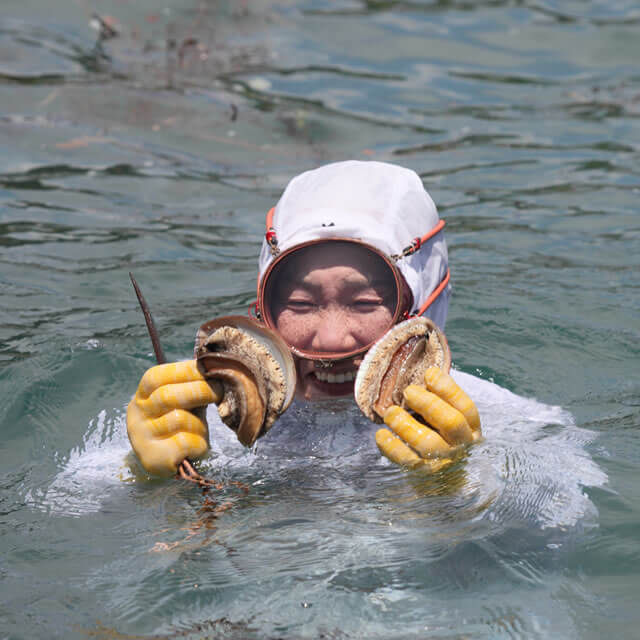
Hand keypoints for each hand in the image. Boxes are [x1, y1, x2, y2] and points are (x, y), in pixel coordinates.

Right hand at [127, 360, 221, 475]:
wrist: (170, 461)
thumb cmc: (182, 422)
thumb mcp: (184, 399)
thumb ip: (193, 383)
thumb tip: (214, 365)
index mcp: (142, 395)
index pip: (156, 376)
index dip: (186, 371)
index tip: (210, 372)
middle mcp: (136, 415)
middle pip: (167, 396)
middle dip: (200, 390)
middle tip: (220, 392)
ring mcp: (141, 437)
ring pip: (179, 420)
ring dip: (200, 424)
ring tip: (200, 430)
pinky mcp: (153, 458)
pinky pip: (185, 443)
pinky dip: (199, 444)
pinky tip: (195, 447)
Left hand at [375, 367, 481, 471]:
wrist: (441, 479)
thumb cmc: (439, 435)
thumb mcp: (446, 416)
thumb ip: (439, 397)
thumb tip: (427, 371)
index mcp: (470, 428)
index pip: (466, 408)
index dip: (448, 388)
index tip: (429, 373)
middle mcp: (461, 446)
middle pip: (451, 422)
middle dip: (428, 403)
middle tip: (408, 391)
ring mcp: (443, 462)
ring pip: (428, 443)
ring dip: (406, 425)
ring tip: (390, 412)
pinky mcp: (423, 475)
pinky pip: (407, 461)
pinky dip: (392, 446)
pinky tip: (381, 433)